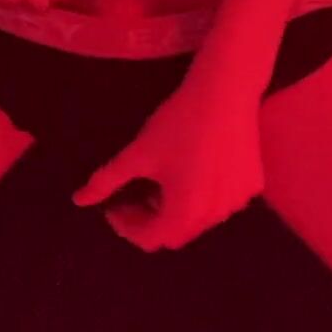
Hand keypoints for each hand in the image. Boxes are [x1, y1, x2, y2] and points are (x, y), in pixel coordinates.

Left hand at [71, 66, 264, 251]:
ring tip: (163, 180)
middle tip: (135, 194)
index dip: (125, 225)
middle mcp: (215, 216)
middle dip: (150, 219)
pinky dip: (202, 196)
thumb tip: (79, 201)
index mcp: (185, 213)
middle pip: (175, 233)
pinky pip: (221, 202)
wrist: (225, 92)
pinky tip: (193, 168)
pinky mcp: (252, 185)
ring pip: (200, 219)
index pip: (149, 239)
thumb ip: (106, 181)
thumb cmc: (177, 125)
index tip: (113, 204)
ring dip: (176, 209)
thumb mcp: (137, 153)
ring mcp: (238, 201)